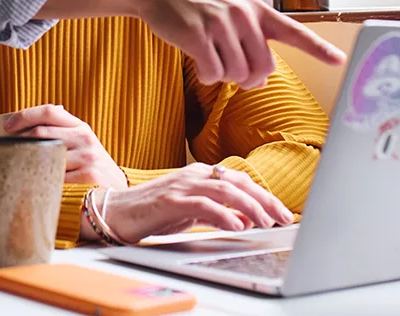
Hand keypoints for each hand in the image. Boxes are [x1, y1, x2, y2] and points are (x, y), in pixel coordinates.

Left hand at [6, 105, 127, 189]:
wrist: (119, 198)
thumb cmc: (91, 172)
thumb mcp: (80, 147)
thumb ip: (58, 134)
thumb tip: (19, 126)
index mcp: (80, 127)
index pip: (49, 110)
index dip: (25, 115)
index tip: (6, 126)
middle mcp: (84, 138)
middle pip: (41, 132)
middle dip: (17, 140)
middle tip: (1, 149)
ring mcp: (87, 157)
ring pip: (44, 156)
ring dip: (25, 163)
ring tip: (14, 170)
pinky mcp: (88, 176)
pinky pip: (54, 177)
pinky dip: (41, 180)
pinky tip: (34, 185)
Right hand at [90, 163, 293, 243]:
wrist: (116, 212)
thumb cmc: (152, 212)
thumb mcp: (191, 212)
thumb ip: (218, 212)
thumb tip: (245, 219)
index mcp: (200, 174)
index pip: (239, 180)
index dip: (263, 195)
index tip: (282, 211)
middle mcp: (194, 175)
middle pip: (237, 182)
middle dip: (264, 200)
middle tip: (284, 217)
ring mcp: (182, 185)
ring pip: (225, 190)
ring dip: (249, 206)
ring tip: (266, 222)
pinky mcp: (170, 200)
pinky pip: (202, 204)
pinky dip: (223, 214)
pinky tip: (237, 225)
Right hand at [139, 0, 344, 86]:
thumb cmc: (197, 7)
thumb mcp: (230, 14)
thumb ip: (250, 42)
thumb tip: (257, 80)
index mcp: (257, 10)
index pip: (294, 32)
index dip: (317, 49)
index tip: (339, 60)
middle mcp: (244, 15)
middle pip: (263, 68)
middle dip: (248, 79)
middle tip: (232, 71)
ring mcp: (221, 24)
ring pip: (237, 74)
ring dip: (223, 76)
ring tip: (210, 57)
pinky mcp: (198, 36)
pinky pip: (213, 74)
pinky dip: (205, 76)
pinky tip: (197, 62)